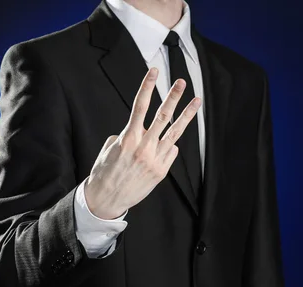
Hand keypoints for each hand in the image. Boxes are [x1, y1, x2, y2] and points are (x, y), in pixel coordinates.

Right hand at [84, 67, 201, 219]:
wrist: (107, 199)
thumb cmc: (105, 172)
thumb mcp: (110, 149)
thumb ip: (128, 136)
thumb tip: (144, 134)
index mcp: (128, 138)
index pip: (139, 106)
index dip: (147, 86)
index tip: (153, 71)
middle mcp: (144, 146)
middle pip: (162, 116)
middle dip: (173, 96)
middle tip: (182, 82)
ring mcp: (155, 159)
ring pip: (175, 132)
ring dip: (187, 114)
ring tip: (197, 100)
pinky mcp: (161, 171)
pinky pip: (170, 151)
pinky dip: (169, 146)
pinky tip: (162, 149)